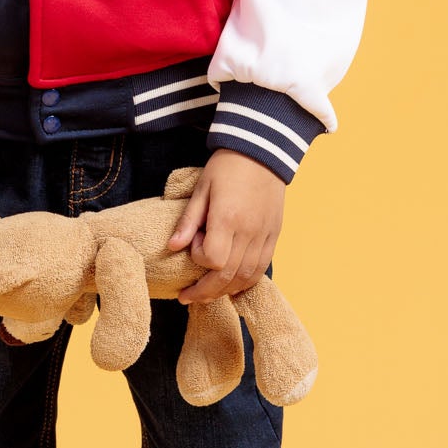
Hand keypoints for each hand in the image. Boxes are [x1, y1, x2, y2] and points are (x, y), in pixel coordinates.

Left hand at [166, 148, 285, 303]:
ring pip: (246, 278)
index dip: (199, 259)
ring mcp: (264, 236)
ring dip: (225, 291)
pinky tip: (231, 285)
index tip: (194, 244)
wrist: (262, 151)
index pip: (213, 260)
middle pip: (228, 276)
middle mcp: (249, 232)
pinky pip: (261, 269)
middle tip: (186, 297)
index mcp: (228, 218)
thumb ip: (188, 221)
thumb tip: (172, 247)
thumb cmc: (228, 167)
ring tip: (207, 294)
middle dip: (205, 292)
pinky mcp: (274, 236)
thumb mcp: (202, 188)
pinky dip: (246, 282)